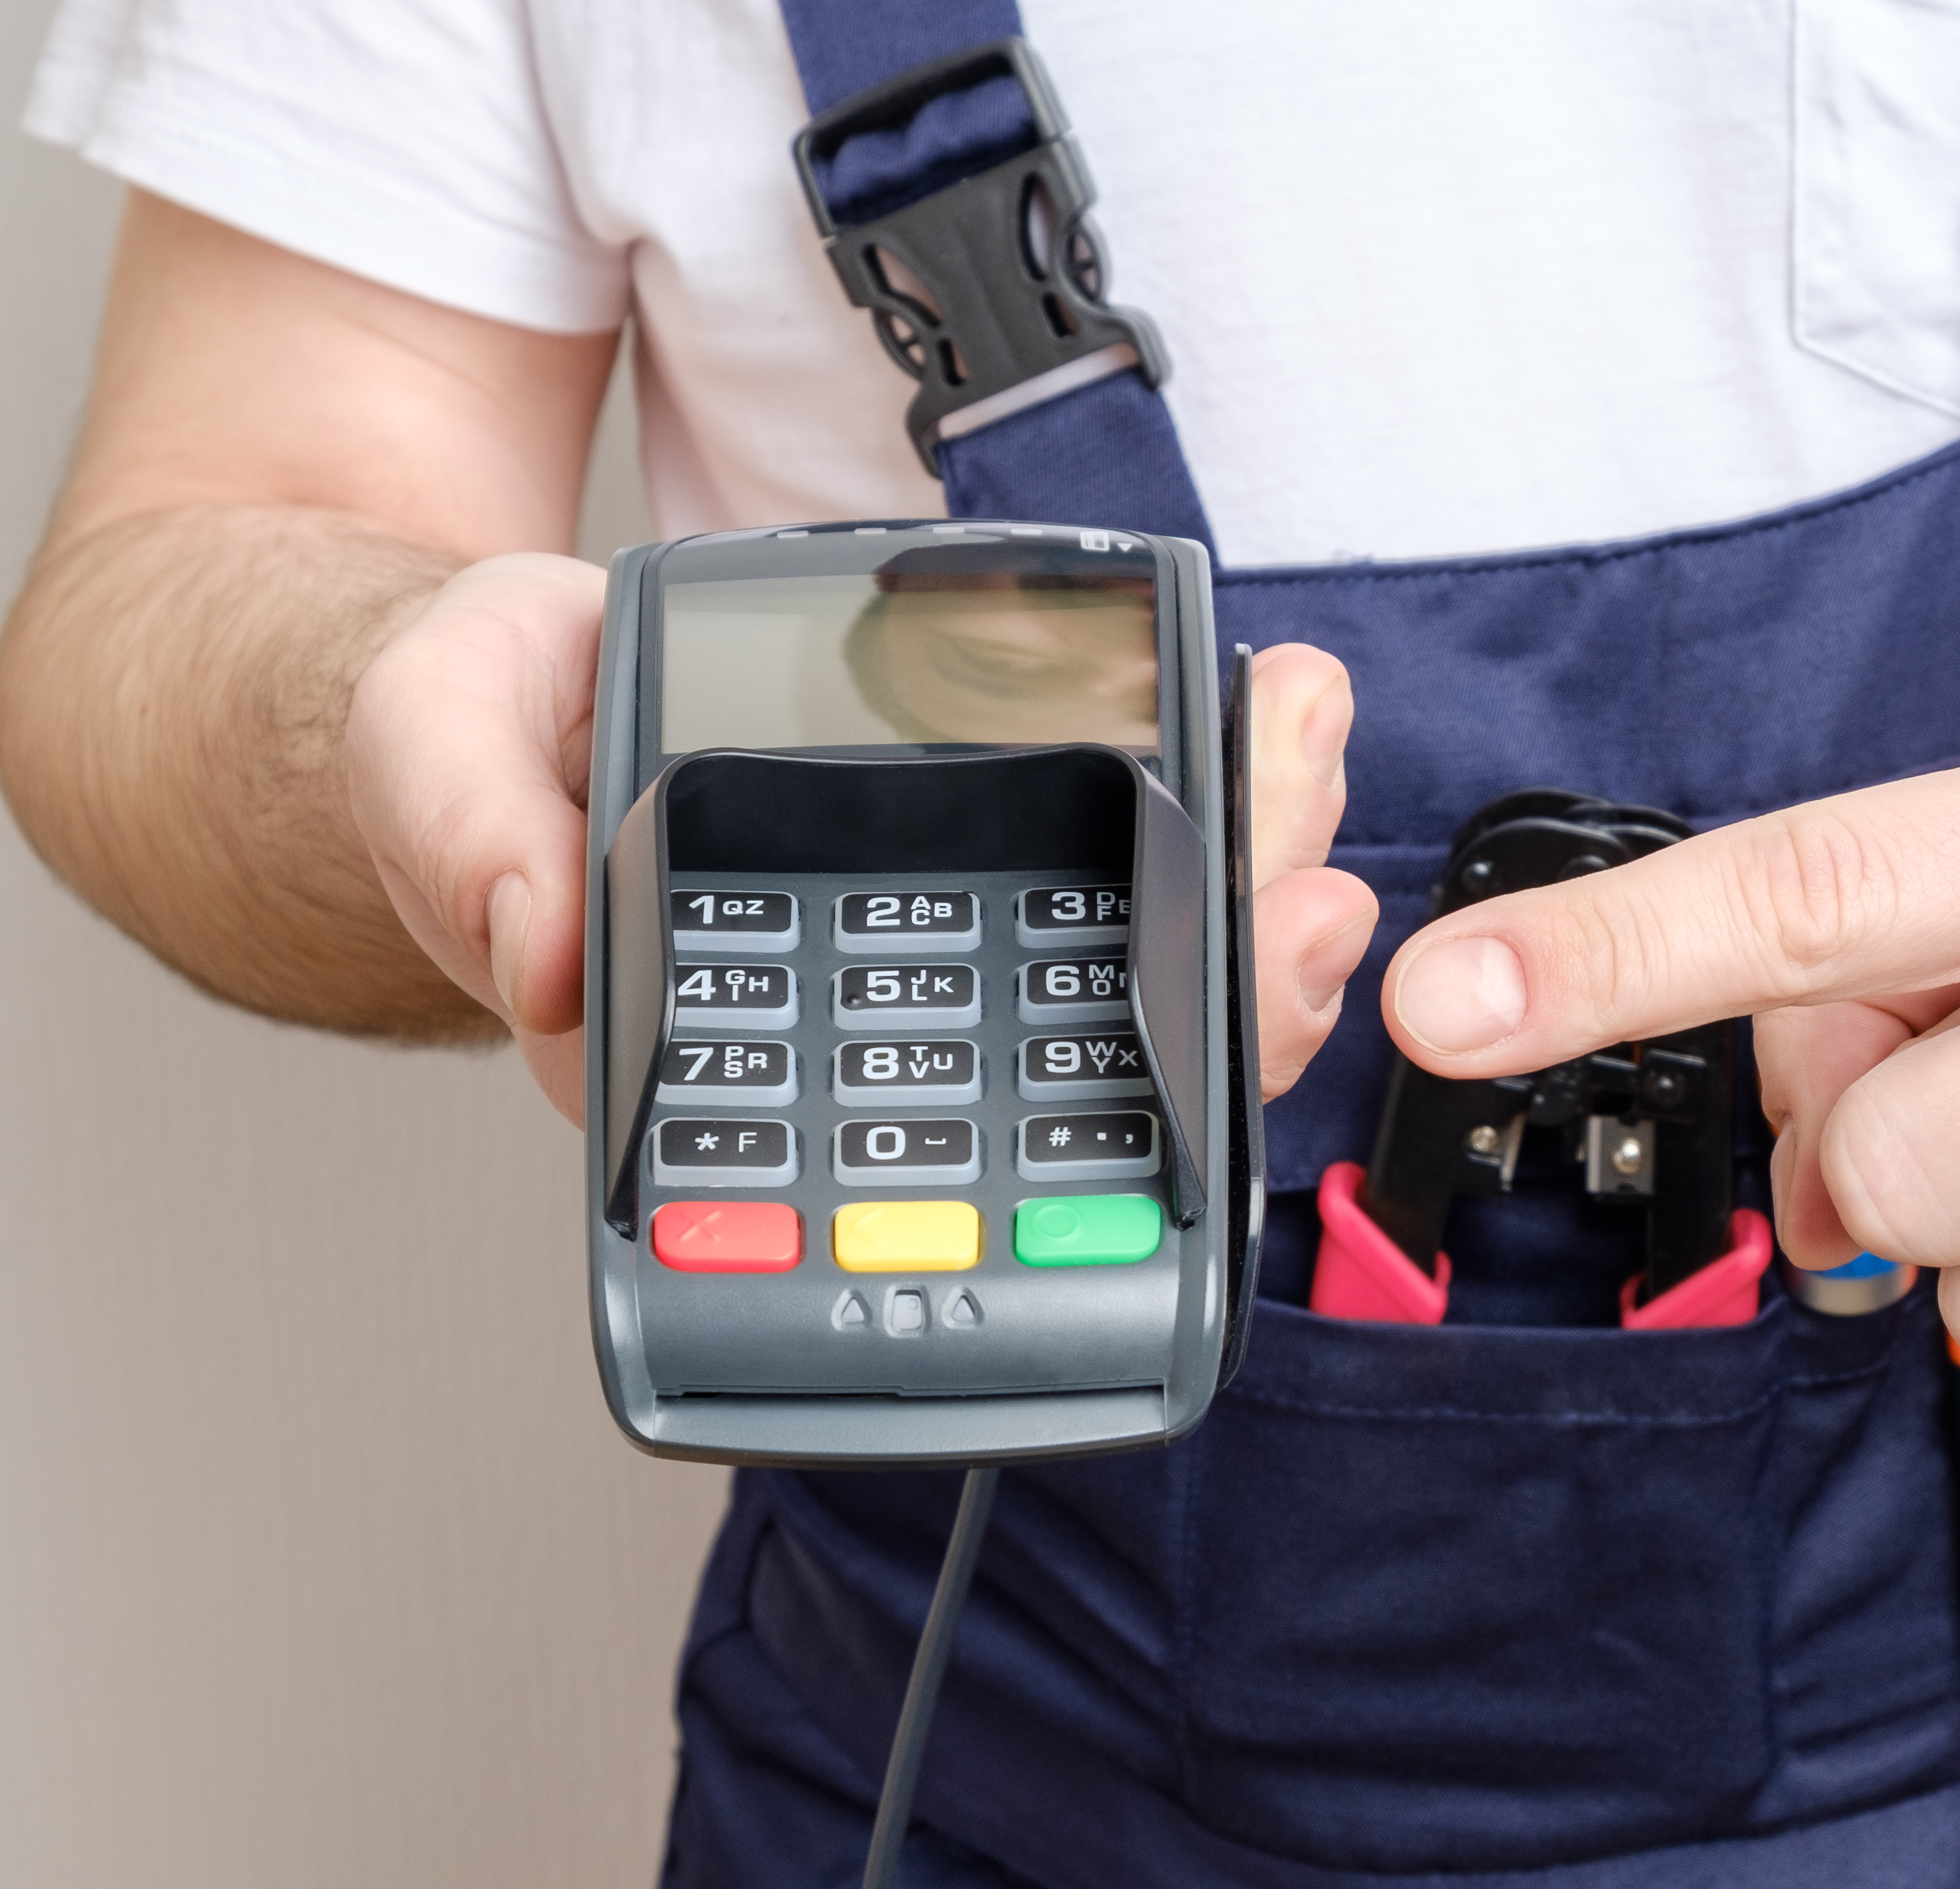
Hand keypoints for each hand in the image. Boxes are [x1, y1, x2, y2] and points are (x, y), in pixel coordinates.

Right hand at [346, 556, 1375, 1125]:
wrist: (522, 670)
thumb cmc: (497, 732)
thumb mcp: (438, 746)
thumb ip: (468, 838)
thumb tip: (541, 945)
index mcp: (743, 1056)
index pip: (938, 1126)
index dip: (1094, 1092)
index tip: (1212, 987)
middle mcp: (869, 1031)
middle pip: (1089, 1058)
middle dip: (1227, 978)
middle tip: (1313, 885)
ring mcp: (941, 949)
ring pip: (1136, 970)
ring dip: (1251, 880)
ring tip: (1319, 761)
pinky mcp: (982, 861)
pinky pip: (1126, 872)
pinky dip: (1215, 816)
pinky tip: (1276, 745)